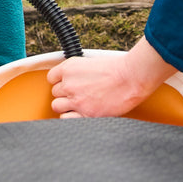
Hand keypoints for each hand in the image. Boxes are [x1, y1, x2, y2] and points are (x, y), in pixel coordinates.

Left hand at [46, 39, 175, 118]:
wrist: (130, 78)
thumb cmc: (117, 69)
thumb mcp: (91, 62)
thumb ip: (78, 72)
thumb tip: (73, 79)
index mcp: (69, 68)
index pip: (51, 77)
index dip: (60, 81)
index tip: (66, 84)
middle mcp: (69, 83)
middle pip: (55, 93)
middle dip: (65, 94)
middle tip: (78, 94)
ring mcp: (76, 100)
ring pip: (57, 106)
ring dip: (66, 106)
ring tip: (79, 104)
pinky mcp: (84, 114)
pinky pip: (66, 119)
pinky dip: (71, 118)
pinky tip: (80, 113)